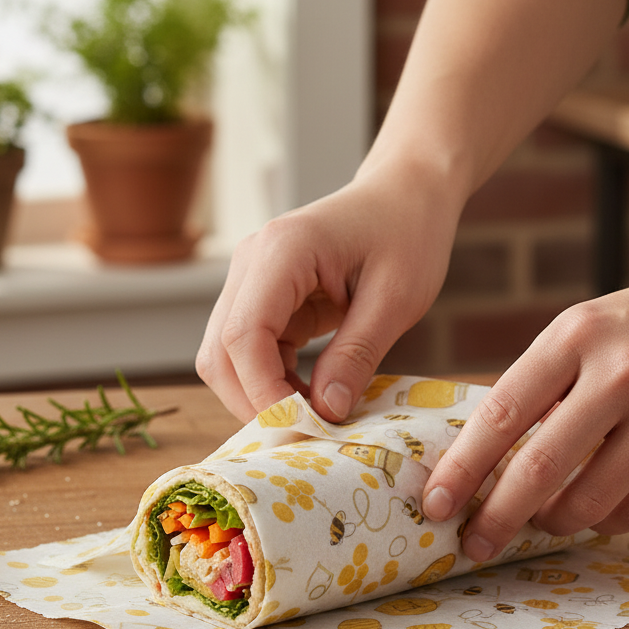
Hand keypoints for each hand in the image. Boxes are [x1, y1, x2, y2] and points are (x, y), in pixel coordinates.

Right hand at [197, 180, 458, 421]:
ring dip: (261, 394)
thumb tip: (326, 413)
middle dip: (254, 401)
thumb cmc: (408, 233)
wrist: (406, 193)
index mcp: (282, 251)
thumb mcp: (396, 299)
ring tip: (315, 417)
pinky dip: (273, 381)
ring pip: (226, 356)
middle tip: (307, 435)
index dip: (264, 392)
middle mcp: (251, 261)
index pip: (244, 336)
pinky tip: (312, 397)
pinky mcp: (262, 296)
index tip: (306, 427)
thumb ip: (357, 355)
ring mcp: (250, 279)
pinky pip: (250, 351)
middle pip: (220, 352)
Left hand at [422, 235, 628, 560]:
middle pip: (539, 466)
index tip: (434, 503)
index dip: (462, 466)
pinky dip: (609, 520)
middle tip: (473, 544)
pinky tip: (601, 511)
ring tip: (546, 520)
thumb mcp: (594, 325)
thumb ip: (547, 378)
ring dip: (556, 522)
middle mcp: (618, 371)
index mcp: (575, 334)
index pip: (501, 411)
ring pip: (590, 498)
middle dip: (496, 516)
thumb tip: (487, 448)